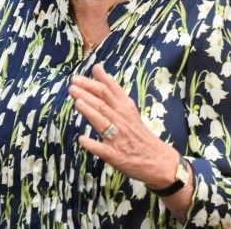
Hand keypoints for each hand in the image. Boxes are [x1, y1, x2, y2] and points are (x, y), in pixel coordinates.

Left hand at [69, 64, 180, 189]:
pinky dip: (93, 144)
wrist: (157, 160)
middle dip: (88, 93)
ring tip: (77, 102)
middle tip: (72, 85)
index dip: (94, 82)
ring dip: (90, 112)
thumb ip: (112, 91)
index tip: (79, 76)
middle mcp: (122, 120)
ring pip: (103, 122)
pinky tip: (82, 140)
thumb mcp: (128, 109)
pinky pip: (104, 150)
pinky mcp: (116, 156)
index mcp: (126, 108)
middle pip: (104, 104)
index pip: (109, 91)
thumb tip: (97, 69)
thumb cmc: (139, 133)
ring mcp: (119, 138)